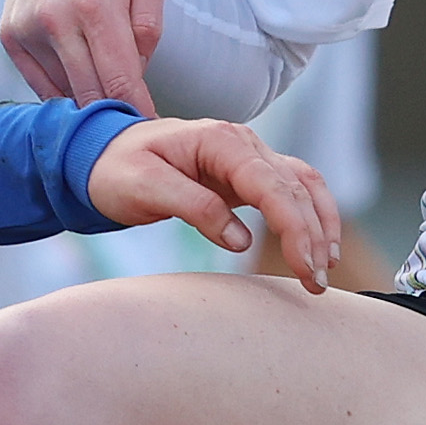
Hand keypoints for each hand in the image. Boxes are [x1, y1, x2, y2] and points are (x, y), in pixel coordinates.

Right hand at [0, 0, 165, 110]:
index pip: (119, 80)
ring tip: (109, 87)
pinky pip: (40, 83)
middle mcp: (54, 19)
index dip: (138, 110)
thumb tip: (137, 69)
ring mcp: (26, 28)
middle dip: (116, 113)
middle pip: (90, 94)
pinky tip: (82, 73)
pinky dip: (63, 87)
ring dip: (89, 97)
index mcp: (95, 3)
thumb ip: (149, 22)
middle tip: (137, 122)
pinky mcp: (9, 34)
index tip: (152, 128)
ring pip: (65, 91)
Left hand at [90, 117, 346, 291]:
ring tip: (323, 269)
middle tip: (316, 283)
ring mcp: (249, 157)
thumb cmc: (118, 169)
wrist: (101, 156)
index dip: (293, 225)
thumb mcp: (146, 188)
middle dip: (312, 235)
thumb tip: (240, 239)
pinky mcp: (248, 175)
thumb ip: (194, 208)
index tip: (304, 264)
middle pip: (295, 187)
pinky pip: (292, 191)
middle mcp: (243, 143)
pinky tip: (317, 246)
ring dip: (320, 226)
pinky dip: (311, 216)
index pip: (271, 183)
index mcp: (220, 140)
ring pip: (303, 186)